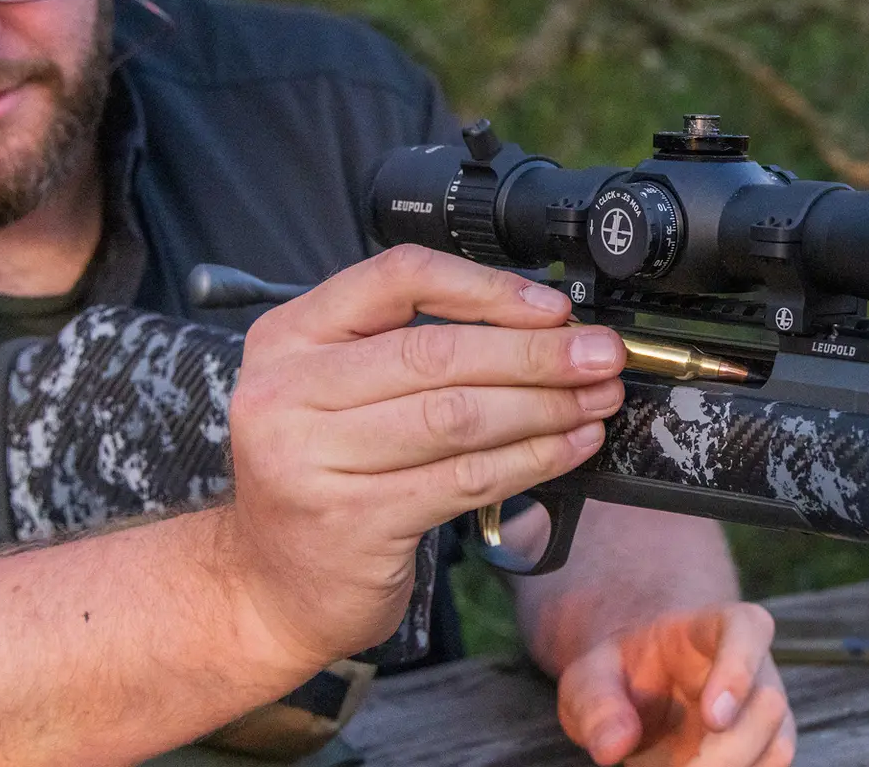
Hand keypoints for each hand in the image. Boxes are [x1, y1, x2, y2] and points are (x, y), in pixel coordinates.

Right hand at [220, 245, 628, 670]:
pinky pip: (464, 479)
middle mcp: (287, 392)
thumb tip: (540, 323)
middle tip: (600, 354)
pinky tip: (569, 448)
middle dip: (536, 351)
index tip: (553, 307)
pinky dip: (531, 459)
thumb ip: (408, 349)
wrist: (268, 588)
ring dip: (544, 405)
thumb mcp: (334, 393)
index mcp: (287, 338)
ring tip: (596, 400)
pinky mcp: (353, 522)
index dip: (487, 289)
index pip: (397, 279)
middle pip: (436, 351)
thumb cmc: (321, 478)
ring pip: (457, 416)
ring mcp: (313, 461)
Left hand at [557, 604, 794, 766]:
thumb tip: (613, 747)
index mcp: (712, 628)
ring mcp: (764, 709)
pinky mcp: (766, 746)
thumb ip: (596, 704)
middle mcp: (752, 666)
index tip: (712, 718)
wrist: (642, 690)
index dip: (739, 671)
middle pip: (767, 704)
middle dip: (726, 753)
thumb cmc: (622, 673)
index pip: (746, 629)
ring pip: (777, 746)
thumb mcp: (590, 677)